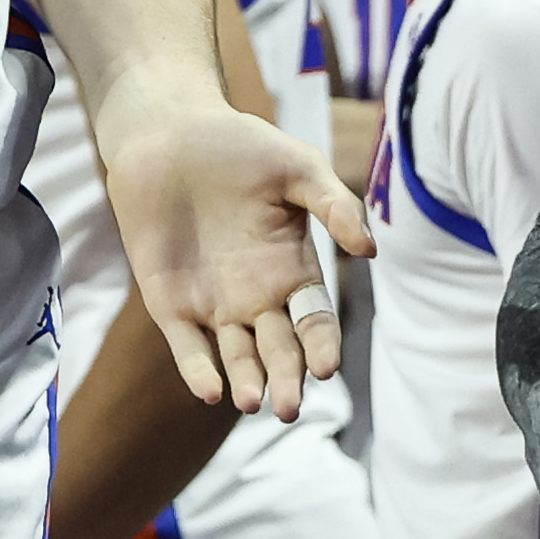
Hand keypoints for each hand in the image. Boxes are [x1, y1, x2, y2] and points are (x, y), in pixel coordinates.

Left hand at [100, 103, 374, 420]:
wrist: (169, 132)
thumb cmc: (240, 146)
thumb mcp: (298, 167)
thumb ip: (335, 205)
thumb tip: (370, 251)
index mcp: (293, 271)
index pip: (314, 322)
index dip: (322, 346)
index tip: (327, 367)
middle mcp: (257, 297)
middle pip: (279, 351)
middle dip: (287, 380)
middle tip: (289, 407)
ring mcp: (212, 304)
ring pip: (236, 357)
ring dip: (246, 382)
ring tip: (252, 402)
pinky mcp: (169, 304)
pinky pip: (187, 346)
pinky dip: (198, 370)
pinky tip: (210, 390)